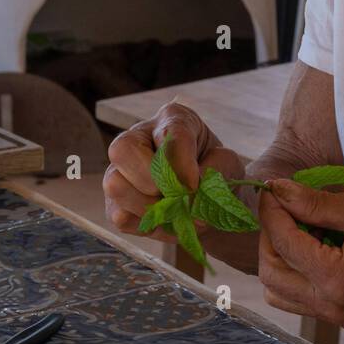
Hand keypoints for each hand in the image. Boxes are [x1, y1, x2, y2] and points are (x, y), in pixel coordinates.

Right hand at [103, 101, 245, 239]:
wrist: (214, 202)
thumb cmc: (218, 173)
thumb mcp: (227, 165)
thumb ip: (214, 171)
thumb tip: (188, 194)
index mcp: (171, 119)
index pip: (167, 132)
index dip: (180, 161)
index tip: (194, 184)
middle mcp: (138, 138)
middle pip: (122, 149)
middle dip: (151, 179)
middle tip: (177, 197)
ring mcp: (120, 171)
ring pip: (115, 185)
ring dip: (150, 206)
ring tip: (177, 212)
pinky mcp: (115, 204)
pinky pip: (120, 216)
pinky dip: (148, 224)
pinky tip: (168, 221)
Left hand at [258, 179, 343, 326]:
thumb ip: (316, 202)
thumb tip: (278, 190)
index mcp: (335, 280)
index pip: (283, 242)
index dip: (272, 210)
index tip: (273, 188)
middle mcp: (329, 306)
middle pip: (270, 273)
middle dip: (270, 236)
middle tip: (283, 208)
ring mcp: (335, 316)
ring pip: (279, 291)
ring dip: (279, 257)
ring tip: (298, 229)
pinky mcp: (341, 317)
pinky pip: (299, 298)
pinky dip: (295, 272)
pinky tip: (314, 248)